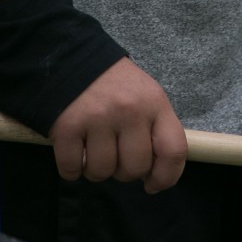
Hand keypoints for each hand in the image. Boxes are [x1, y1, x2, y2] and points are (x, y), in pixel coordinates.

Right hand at [49, 58, 186, 193]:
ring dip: (95, 169)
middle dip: (123, 172)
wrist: (71, 57)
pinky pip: (71, 169)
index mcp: (155, 102)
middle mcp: (129, 110)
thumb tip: (154, 174)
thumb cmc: (113, 84)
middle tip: (114, 154)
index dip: (166, 177)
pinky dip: (71, 168)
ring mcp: (98, 118)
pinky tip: (73, 149)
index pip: (174, 150)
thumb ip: (154, 128)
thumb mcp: (145, 95)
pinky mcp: (67, 126)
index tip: (152, 184)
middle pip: (134, 168)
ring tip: (92, 148)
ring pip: (102, 172)